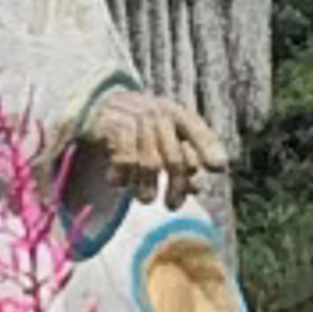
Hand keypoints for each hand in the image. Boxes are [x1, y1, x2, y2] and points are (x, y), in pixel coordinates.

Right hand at [71, 86, 219, 195]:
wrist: (93, 106)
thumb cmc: (134, 128)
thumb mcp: (160, 138)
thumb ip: (181, 160)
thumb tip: (198, 189)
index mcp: (175, 113)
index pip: (198, 132)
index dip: (209, 150)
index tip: (219, 167)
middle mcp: (158, 112)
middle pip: (175, 158)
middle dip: (176, 186)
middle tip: (173, 206)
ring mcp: (135, 117)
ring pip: (150, 164)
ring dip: (146, 188)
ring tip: (144, 198)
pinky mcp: (113, 125)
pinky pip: (125, 160)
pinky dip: (122, 177)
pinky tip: (117, 183)